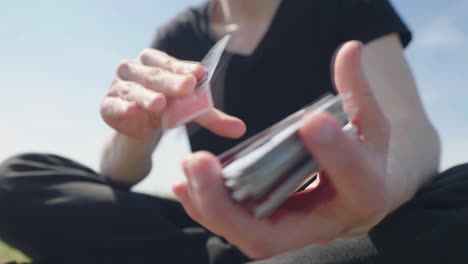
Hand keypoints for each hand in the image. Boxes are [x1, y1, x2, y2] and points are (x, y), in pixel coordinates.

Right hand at [100, 48, 245, 138]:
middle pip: (155, 75)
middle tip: (186, 88)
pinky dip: (123, 109)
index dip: (185, 69)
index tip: (200, 75)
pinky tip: (133, 112)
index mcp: (157, 62)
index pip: (172, 64)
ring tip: (160, 104)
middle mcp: (136, 68)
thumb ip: (213, 118)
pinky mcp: (107, 105)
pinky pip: (113, 106)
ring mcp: (119, 85)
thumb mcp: (191, 111)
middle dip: (171, 82)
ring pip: (134, 89)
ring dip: (147, 97)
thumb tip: (241, 129)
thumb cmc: (167, 109)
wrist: (138, 125)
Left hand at [173, 41, 390, 258]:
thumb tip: (350, 49)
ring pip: (245, 236)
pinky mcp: (272, 228)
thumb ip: (358, 90)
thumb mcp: (370, 123)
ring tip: (186, 168)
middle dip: (228, 205)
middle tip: (199, 161)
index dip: (334, 153)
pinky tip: (184, 183)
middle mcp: (323, 226)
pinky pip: (236, 226)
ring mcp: (293, 232)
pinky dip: (207, 206)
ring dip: (208, 205)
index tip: (310, 120)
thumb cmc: (366, 155)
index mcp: (364, 193)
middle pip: (272, 236)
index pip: (353, 179)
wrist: (363, 192)